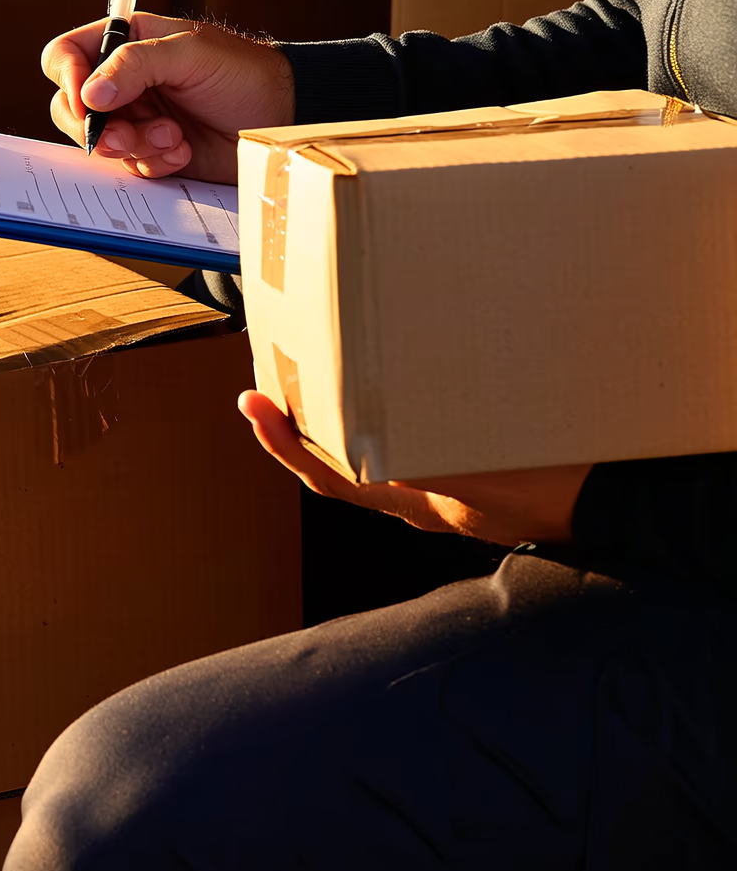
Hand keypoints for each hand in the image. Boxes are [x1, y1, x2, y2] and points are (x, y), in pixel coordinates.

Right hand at [41, 13, 295, 183]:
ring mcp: (134, 118)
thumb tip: (89, 94)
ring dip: (134, 144)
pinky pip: (128, 166)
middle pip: (70, 106)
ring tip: (174, 137)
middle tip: (127, 135)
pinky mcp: (150, 152)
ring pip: (99, 142)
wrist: (280, 118)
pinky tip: (184, 150)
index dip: (67, 78)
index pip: (67, 55)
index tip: (88, 104)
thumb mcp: (190, 54)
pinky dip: (154, 162)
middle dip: (98, 126)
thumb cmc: (242, 73)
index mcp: (125, 42)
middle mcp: (122, 81)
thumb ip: (136, 65)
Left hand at [239, 392, 590, 546]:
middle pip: (341, 465)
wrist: (616, 501)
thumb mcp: (485, 468)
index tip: (253, 407)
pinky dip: (391, 418)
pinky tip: (394, 379)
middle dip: (302, 423)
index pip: (330, 477)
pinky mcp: (470, 479)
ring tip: (319, 369)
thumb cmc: (556, 480)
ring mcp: (445, 494)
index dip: (285, 446)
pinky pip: (413, 449)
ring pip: (374, 456)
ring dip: (342, 418)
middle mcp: (421, 501)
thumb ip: (433, 467)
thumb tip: (385, 452)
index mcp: (417, 499)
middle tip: (271, 377)